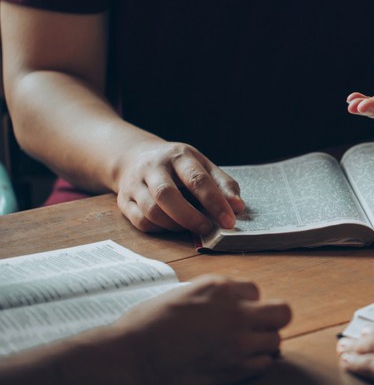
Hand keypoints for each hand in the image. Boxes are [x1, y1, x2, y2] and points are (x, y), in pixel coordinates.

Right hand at [113, 275, 291, 384]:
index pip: (255, 290)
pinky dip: (256, 362)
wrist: (131, 358)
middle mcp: (235, 311)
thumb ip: (209, 294)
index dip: (246, 302)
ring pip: (275, 338)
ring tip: (244, 347)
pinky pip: (265, 362)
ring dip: (262, 343)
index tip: (235, 311)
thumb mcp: (180, 293)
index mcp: (219, 288)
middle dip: (271, 318)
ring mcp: (239, 340)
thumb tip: (223, 299)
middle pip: (281, 311)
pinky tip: (239, 362)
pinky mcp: (237, 367)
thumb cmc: (146, 326)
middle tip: (257, 327)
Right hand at [115, 140, 244, 234]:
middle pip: (167, 194)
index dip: (215, 202)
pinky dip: (160, 228)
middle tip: (208, 228)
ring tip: (192, 227)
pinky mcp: (124, 200)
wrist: (135, 156)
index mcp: (179, 156)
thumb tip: (238, 207)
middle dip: (190, 216)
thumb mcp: (203, 166)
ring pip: (151, 210)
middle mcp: (153, 167)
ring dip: (175, 225)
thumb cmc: (178, 166)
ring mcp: (135, 183)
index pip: (197, 179)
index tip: (229, 221)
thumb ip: (223, 185)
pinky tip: (173, 226)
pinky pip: (141, 221)